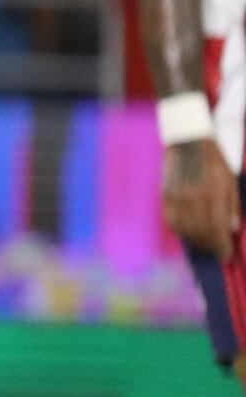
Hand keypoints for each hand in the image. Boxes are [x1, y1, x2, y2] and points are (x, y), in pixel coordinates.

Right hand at [167, 139, 239, 258]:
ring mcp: (176, 198)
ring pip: (184, 229)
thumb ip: (231, 206)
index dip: (221, 245)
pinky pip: (171, 221)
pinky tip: (188, 232)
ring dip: (195, 240)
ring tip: (204, 243)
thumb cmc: (214, 161)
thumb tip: (231, 228)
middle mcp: (192, 198)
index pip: (216, 228)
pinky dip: (180, 230)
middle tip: (216, 251)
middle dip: (210, 245)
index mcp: (212, 193)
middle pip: (200, 232)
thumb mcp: (230, 181)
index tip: (225, 254)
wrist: (187, 142)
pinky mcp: (165, 196)